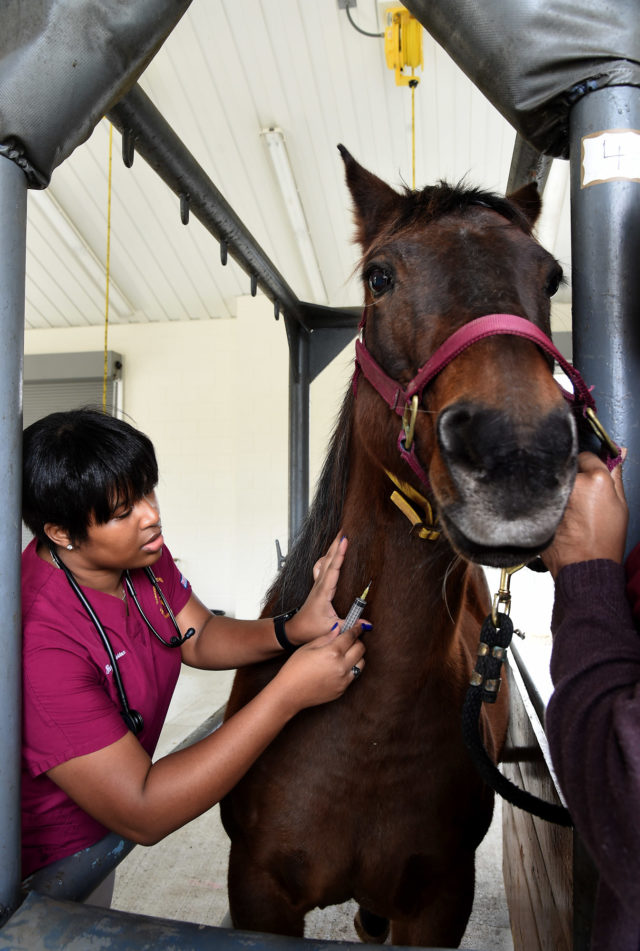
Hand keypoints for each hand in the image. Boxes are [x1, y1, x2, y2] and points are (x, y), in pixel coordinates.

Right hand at [274, 625, 365, 711]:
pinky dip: (351, 669)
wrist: (289, 693)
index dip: (356, 629)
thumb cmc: (294, 669)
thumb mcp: (308, 648)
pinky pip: (353, 676)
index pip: (351, 637)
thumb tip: (338, 629)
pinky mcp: (342, 690)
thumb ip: (326, 637)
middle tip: (350, 640)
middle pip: (360, 649)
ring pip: (361, 663)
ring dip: (357, 656)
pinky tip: (339, 667)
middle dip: (357, 641)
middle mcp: (341, 666)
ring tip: (346, 654)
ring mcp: (343, 680)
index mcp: (332, 653)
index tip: (359, 626)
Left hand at [285, 532, 347, 644]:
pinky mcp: (317, 586)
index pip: (333, 569)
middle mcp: (320, 584)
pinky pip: (321, 567)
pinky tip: (329, 554)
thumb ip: (351, 625)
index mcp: (323, 592)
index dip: (339, 554)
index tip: (344, 540)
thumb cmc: (311, 629)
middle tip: (345, 530)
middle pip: (328, 559)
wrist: (295, 629)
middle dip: (336, 544)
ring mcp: (317, 584)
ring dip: (332, 548)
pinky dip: (326, 557)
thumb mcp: (333, 629)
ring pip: (324, 561)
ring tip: (340, 536)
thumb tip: (368, 624)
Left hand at [541, 451, 627, 578]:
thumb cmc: (603, 542)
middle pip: (567, 464)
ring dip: (557, 485)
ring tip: (568, 507)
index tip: (590, 476)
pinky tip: (557, 514)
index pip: (587, 455)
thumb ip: (616, 476)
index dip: (589, 466)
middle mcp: (570, 484)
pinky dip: (546, 497)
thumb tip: (619, 453)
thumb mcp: (620, 506)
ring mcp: (551, 495)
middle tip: (578, 494)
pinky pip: (540, 492)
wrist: (583, 567)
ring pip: (552, 477)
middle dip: (572, 473)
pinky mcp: (537, 505)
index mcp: (594, 480)